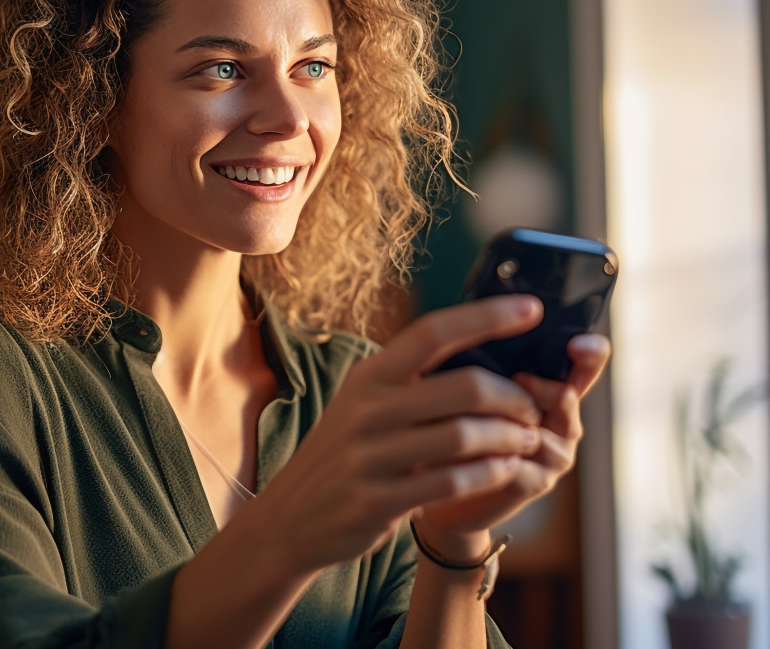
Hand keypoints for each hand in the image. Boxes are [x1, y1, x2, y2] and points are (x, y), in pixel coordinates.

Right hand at [252, 295, 546, 573]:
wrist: (294, 515)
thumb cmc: (345, 453)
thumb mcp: (364, 405)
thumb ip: (412, 382)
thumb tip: (484, 352)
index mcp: (369, 376)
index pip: (433, 332)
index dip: (486, 317)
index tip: (532, 309)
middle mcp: (368, 410)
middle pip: (464, 387)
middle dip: (512, 397)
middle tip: (531, 408)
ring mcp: (371, 456)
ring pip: (466, 437)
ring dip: (509, 439)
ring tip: (525, 441)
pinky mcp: (379, 501)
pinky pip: (453, 483)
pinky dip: (490, 475)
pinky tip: (504, 471)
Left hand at [414, 331, 610, 546]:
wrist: (436, 479)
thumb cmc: (450, 419)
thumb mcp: (464, 380)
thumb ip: (483, 358)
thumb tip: (477, 314)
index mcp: (550, 387)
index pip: (584, 366)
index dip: (590, 354)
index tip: (579, 343)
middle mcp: (560, 421)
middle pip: (566, 396)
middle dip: (540, 387)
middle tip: (518, 380)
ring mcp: (552, 455)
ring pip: (544, 435)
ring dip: (510, 426)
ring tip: (479, 420)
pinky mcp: (532, 484)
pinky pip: (524, 469)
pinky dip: (497, 460)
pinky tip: (472, 454)